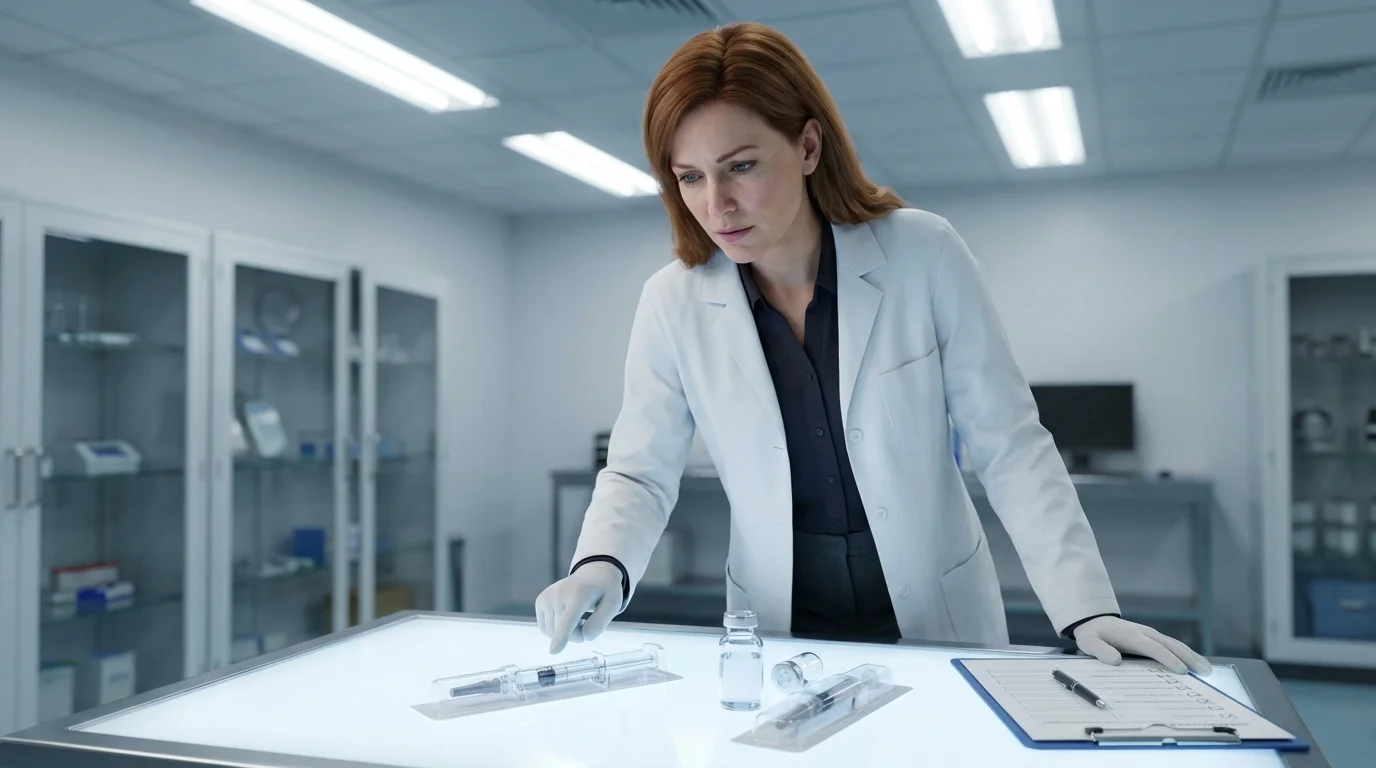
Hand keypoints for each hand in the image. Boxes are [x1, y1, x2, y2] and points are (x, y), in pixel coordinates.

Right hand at [534, 562, 622, 653]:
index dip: (562, 635)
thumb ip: (600, 623)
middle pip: (563, 632)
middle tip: (588, 623)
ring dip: (566, 634)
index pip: (569, 618)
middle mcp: (559, 593)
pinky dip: (556, 630)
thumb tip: (583, 636)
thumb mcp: (613, 604)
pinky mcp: (541, 601)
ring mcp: (547, 596)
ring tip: (578, 618)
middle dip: (577, 636)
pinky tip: (566, 617)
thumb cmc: (604, 591)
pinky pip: (545, 629)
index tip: (554, 651)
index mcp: (581, 594)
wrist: (592, 574)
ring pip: (552, 633)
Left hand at [1072, 616, 1211, 674]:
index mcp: (1133, 636)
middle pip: (1172, 646)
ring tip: (1207, 669)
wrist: (1094, 620)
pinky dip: (1186, 653)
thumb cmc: (1092, 634)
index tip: (1183, 672)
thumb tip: (1115, 661)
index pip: (1155, 649)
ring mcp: (1151, 634)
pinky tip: (1196, 663)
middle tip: (1206, 673)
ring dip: (1192, 656)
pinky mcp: (1153, 637)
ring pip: (1176, 644)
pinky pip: (1173, 645)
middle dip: (1189, 658)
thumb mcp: (1089, 643)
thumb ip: (1101, 651)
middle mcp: (1146, 634)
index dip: (1169, 659)